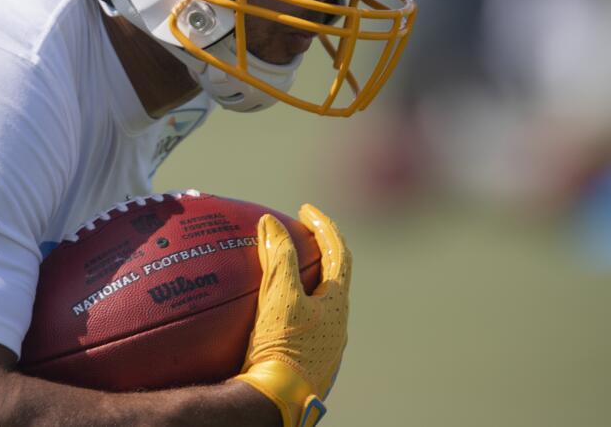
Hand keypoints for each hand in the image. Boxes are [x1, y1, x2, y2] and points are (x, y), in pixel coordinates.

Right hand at [234, 205, 351, 426]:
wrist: (276, 400)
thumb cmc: (282, 346)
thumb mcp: (280, 295)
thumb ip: (279, 255)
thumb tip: (271, 222)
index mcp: (338, 304)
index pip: (340, 253)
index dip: (324, 226)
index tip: (305, 210)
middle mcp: (338, 324)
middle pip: (335, 278)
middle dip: (319, 252)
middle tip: (298, 236)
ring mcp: (326, 345)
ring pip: (321, 302)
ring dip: (306, 280)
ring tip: (282, 269)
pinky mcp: (310, 361)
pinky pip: (306, 322)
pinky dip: (292, 305)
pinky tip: (270, 310)